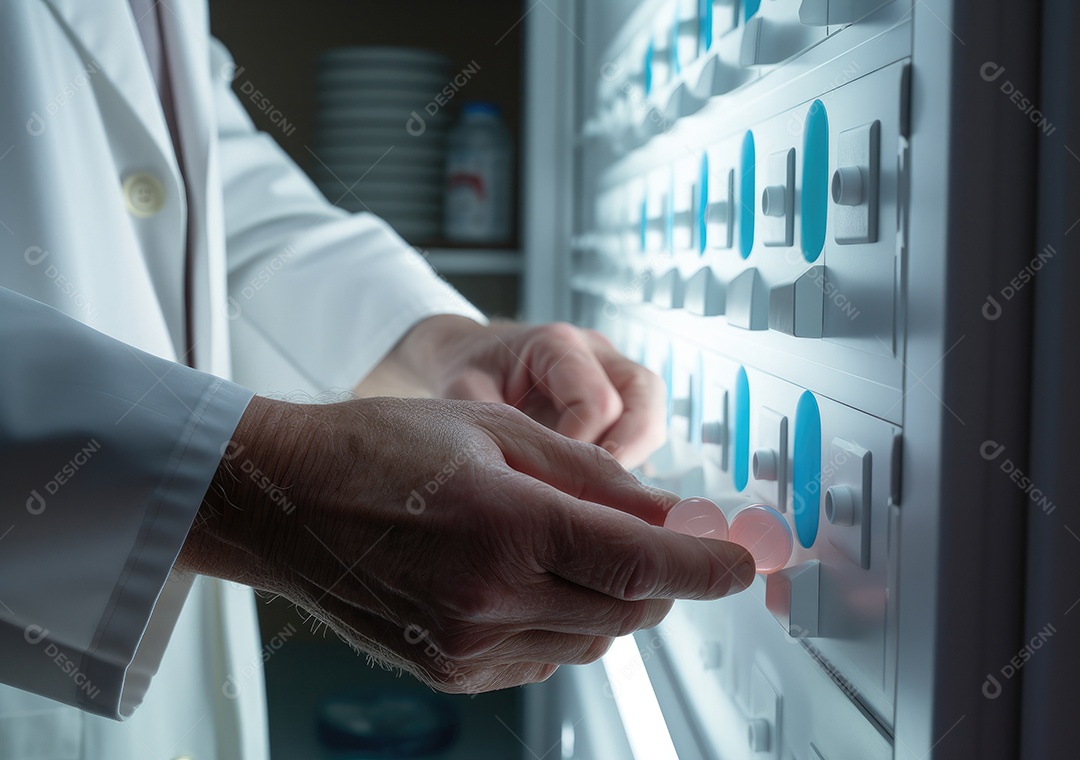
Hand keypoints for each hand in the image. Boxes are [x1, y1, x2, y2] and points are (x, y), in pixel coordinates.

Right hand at [179, 396, 753, 693]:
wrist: (285, 502)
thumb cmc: (378, 449)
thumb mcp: (495, 430)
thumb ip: (591, 475)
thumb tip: (668, 511)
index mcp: (505, 526)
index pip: (640, 563)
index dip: (705, 566)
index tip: (743, 562)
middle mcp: (489, 599)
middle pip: (627, 610)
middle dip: (662, 578)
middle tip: (661, 536)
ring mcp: (467, 646)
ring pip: (592, 639)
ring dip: (611, 598)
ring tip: (572, 544)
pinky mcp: (451, 671)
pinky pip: (544, 655)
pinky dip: (563, 621)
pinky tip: (529, 578)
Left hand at [357, 316, 666, 467]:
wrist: (474, 354)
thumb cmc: (470, 372)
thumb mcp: (464, 393)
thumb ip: (491, 428)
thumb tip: (519, 482)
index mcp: (558, 343)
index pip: (596, 402)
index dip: (583, 452)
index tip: (554, 485)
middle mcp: (596, 350)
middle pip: (644, 396)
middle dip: (626, 453)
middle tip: (595, 497)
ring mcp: (614, 369)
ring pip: (653, 412)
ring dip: (634, 457)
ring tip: (601, 495)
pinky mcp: (621, 394)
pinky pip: (644, 426)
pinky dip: (631, 458)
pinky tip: (603, 489)